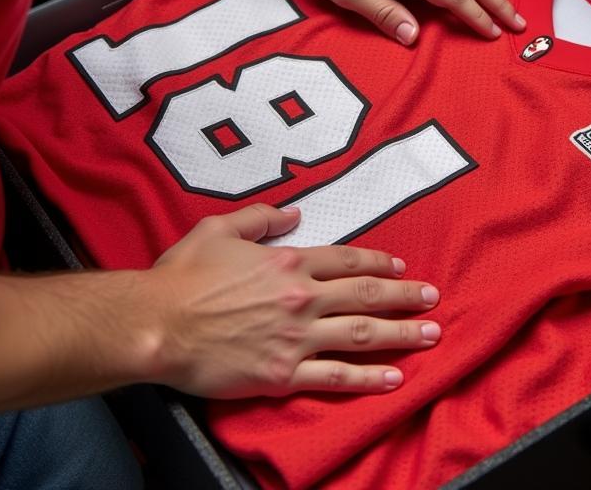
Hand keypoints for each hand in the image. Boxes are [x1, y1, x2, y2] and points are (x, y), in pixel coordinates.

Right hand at [145, 204, 440, 397]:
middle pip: (365, 294)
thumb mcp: (219, 228)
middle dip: (403, 296)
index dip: (377, 261)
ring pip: (360, 334)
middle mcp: (300, 297)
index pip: (346, 259)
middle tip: (433, 297)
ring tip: (431, 334)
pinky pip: (335, 376)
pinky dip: (367, 378)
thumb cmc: (183, 275)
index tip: (400, 265)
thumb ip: (260, 217)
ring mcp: (295, 337)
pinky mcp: (283, 373)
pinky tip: (394, 377)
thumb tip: (292, 214)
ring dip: (400, 333)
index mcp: (287, 261)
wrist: (157, 323)